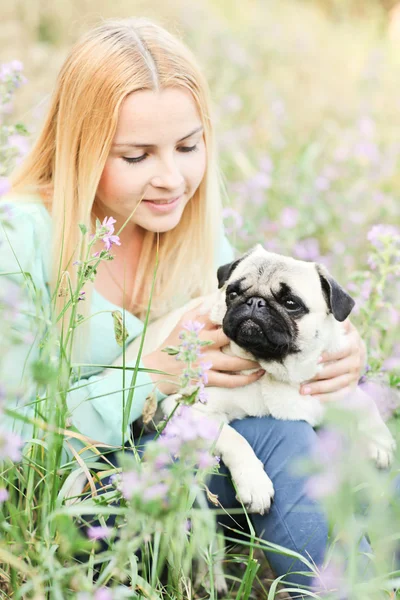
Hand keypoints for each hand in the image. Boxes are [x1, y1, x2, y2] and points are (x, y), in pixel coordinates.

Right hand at [142, 302, 263, 395]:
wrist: (159, 369)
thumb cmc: (176, 342)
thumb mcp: (185, 321)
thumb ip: (202, 308)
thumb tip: (220, 295)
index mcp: (197, 327)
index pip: (219, 317)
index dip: (237, 315)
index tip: (253, 312)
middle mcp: (202, 344)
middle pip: (230, 339)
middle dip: (249, 338)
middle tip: (266, 336)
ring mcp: (204, 363)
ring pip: (234, 362)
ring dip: (253, 360)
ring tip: (267, 356)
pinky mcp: (206, 379)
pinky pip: (230, 380)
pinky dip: (246, 378)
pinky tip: (259, 373)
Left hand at [299, 319, 366, 402]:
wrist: (352, 350)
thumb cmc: (337, 336)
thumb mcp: (337, 326)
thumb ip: (330, 319)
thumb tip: (319, 307)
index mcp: (354, 342)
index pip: (345, 349)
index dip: (331, 355)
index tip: (316, 359)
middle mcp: (358, 358)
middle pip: (341, 369)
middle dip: (320, 375)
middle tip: (302, 379)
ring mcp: (356, 374)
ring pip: (339, 383)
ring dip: (320, 388)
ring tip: (302, 390)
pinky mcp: (352, 386)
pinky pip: (341, 394)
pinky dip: (328, 398)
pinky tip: (313, 398)